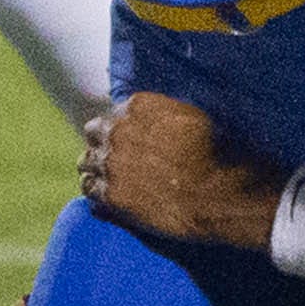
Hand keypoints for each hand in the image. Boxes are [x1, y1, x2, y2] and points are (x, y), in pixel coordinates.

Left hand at [81, 90, 274, 241]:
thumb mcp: (192, 117)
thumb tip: (152, 115)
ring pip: (86, 163)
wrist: (218, 192)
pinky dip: (97, 193)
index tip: (129, 141)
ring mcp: (111, 163)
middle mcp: (117, 131)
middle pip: (93, 134)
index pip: (112, 114)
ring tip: (110, 180)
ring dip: (96, 169)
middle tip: (116, 159)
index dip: (120, 129)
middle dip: (103, 145)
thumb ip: (163, 112)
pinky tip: (107, 198)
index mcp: (137, 106)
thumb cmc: (216, 153)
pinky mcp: (111, 194)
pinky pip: (89, 190)